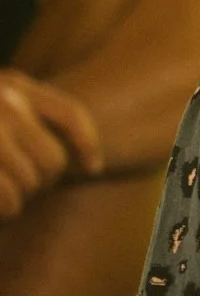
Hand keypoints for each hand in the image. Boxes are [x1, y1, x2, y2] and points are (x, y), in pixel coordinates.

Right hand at [0, 69, 103, 218]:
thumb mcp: (1, 103)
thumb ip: (25, 110)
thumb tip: (89, 155)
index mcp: (12, 84)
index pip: (69, 114)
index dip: (87, 144)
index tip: (94, 168)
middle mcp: (4, 102)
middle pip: (54, 159)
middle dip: (42, 180)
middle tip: (19, 183)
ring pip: (33, 183)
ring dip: (18, 197)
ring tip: (2, 187)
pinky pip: (11, 202)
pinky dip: (5, 210)